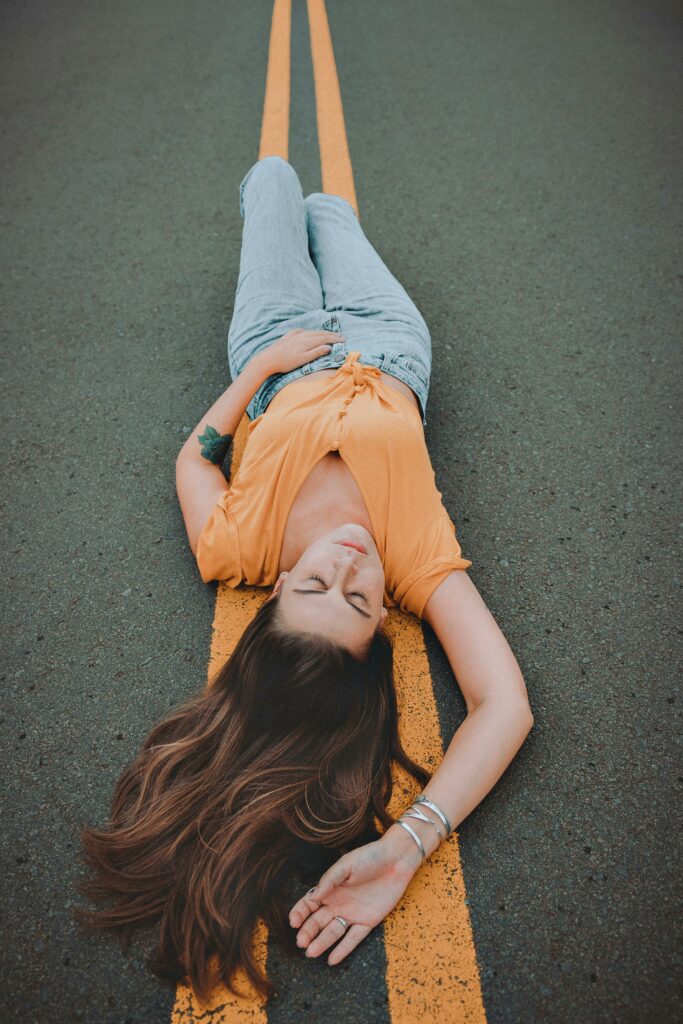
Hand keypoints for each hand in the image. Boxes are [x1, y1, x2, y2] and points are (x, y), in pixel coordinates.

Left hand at [258, 328, 342, 375]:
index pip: (325, 338)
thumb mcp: (303, 360)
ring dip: (322, 333)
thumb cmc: (285, 363)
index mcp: (307, 341)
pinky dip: (309, 331)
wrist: (267, 360)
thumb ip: (316, 352)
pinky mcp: (288, 337)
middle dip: (331, 334)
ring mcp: (294, 335)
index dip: (335, 339)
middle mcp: (302, 335)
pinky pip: (302, 331)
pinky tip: (309, 332)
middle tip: (341, 336)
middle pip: (320, 333)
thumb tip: (329, 346)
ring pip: (312, 332)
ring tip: (329, 334)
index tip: (344, 340)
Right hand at [288, 833, 418, 965]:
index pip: (309, 904)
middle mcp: (338, 904)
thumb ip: (330, 880)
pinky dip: (343, 949)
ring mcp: (352, 914)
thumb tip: (314, 896)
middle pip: (318, 921)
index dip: (300, 913)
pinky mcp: (368, 922)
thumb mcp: (346, 865)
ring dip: (322, 943)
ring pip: (333, 932)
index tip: (294, 922)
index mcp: (330, 889)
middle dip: (308, 932)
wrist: (396, 861)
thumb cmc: (369, 857)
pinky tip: (332, 960)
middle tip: (301, 942)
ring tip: (312, 953)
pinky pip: (354, 938)